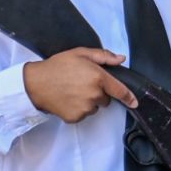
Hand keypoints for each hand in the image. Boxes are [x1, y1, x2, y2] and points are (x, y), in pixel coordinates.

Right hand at [22, 47, 136, 121]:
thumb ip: (103, 56)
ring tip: (72, 90)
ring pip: (94, 107)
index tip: (135, 102)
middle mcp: (94, 95)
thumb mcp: (80, 53)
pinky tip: (67, 99)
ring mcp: (85, 108)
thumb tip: (121, 59)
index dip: (129, 97)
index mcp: (98, 78)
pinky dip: (78, 109)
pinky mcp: (76, 117)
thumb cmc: (57, 66)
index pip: (120, 90)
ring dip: (88, 101)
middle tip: (82, 83)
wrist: (36, 83)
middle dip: (98, 92)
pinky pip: (83, 114)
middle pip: (105, 99)